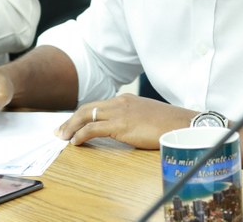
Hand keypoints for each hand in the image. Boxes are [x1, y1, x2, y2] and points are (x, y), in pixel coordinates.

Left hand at [56, 93, 195, 148]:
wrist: (182, 124)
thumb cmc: (169, 123)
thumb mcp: (147, 116)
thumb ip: (133, 119)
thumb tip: (124, 129)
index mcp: (126, 99)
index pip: (97, 105)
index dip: (82, 114)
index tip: (72, 123)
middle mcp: (120, 102)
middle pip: (87, 108)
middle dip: (71, 119)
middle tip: (59, 130)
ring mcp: (119, 113)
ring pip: (86, 116)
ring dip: (71, 127)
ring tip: (63, 137)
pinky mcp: (121, 126)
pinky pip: (93, 129)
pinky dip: (81, 135)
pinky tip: (76, 142)